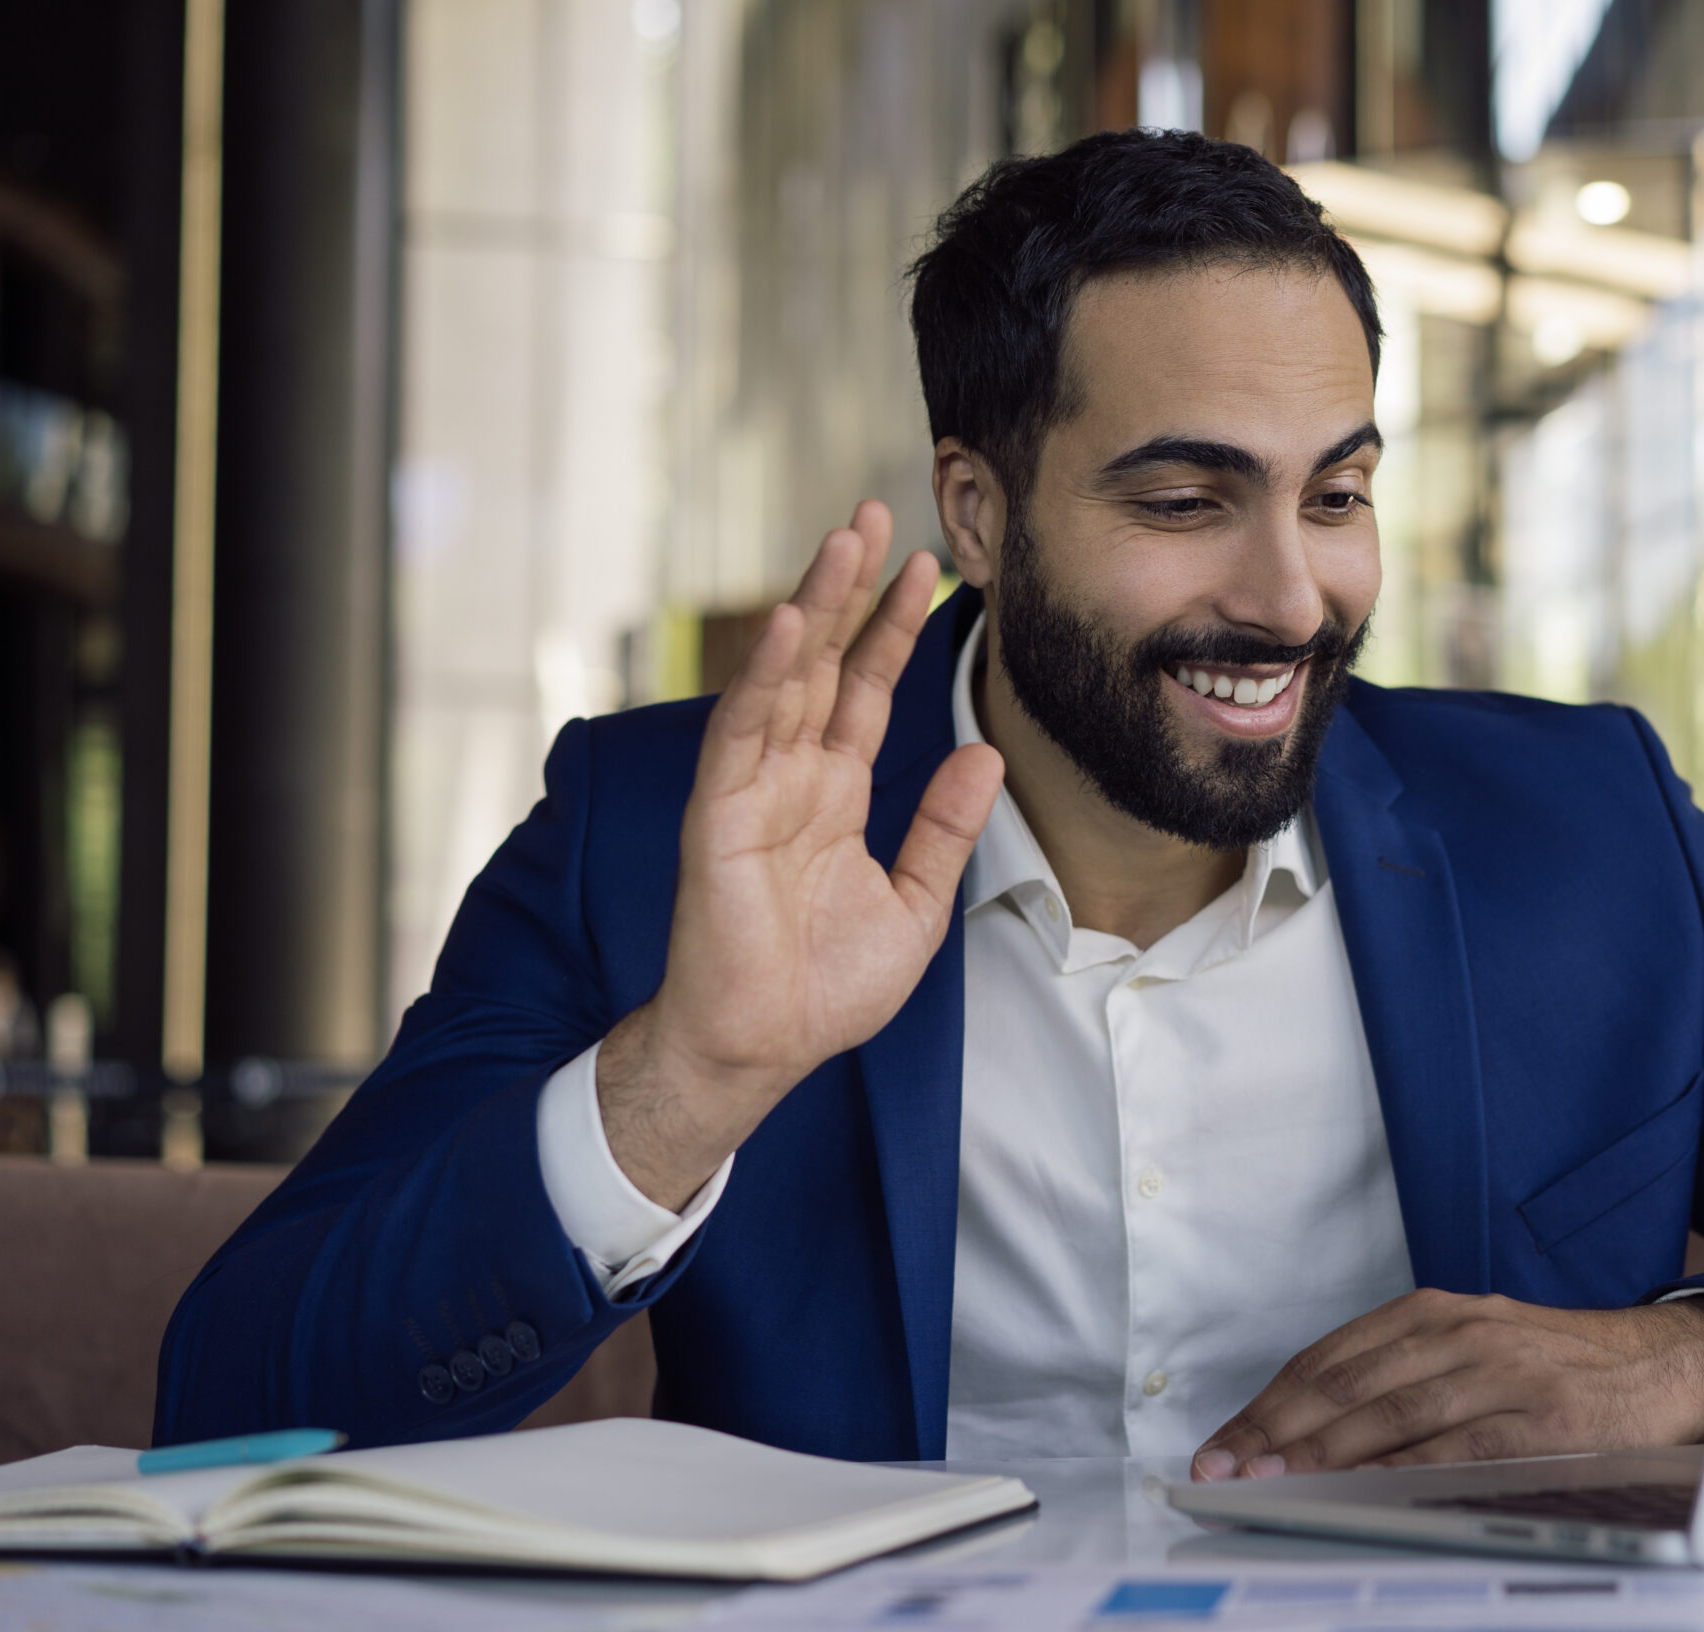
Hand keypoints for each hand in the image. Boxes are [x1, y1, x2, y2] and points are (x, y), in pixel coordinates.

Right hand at [599, 502, 1004, 1207]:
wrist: (767, 1045)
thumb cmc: (826, 987)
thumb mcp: (917, 901)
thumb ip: (946, 826)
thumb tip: (986, 752)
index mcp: (833, 792)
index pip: (865, 689)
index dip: (890, 627)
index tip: (924, 566)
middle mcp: (790, 776)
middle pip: (823, 662)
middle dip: (847, 589)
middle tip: (873, 513)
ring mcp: (750, 789)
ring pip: (785, 678)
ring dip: (810, 607)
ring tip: (841, 540)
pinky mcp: (717, 814)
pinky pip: (742, 732)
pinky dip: (765, 677)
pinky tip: (789, 625)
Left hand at [1188, 1289, 1703, 1480]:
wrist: (1663, 1364)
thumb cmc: (1556, 1363)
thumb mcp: (1474, 1344)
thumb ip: (1403, 1373)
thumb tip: (1311, 1429)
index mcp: (1436, 1313)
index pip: (1328, 1359)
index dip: (1268, 1403)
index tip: (1224, 1441)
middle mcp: (1461, 1333)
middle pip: (1344, 1384)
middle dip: (1275, 1430)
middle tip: (1227, 1465)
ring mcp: (1500, 1374)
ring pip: (1389, 1413)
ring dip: (1320, 1452)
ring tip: (1271, 1480)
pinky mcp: (1538, 1421)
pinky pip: (1454, 1447)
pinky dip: (1399, 1470)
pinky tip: (1360, 1489)